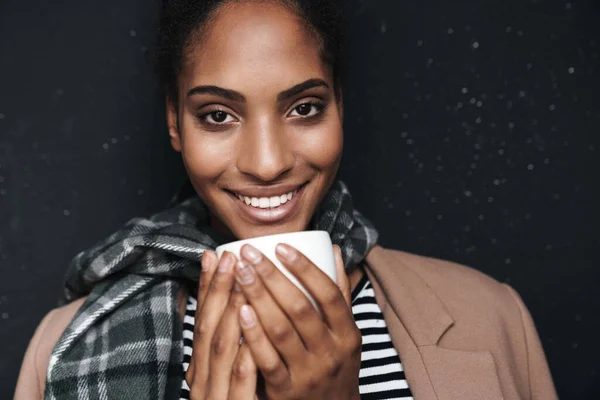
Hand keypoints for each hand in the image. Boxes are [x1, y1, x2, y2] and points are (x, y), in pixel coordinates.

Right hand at [185, 250, 258, 399]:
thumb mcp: (220, 377)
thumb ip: (229, 345)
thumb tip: (238, 306)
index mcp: (200, 367)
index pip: (203, 321)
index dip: (208, 288)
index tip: (215, 256)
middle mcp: (202, 379)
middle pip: (209, 329)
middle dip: (220, 291)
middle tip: (230, 258)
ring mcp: (215, 396)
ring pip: (222, 353)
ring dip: (231, 317)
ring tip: (242, 285)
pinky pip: (240, 389)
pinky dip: (244, 365)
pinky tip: (252, 345)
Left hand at [234, 243, 361, 399]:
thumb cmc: (335, 366)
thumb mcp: (347, 334)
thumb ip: (339, 293)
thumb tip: (334, 251)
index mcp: (347, 334)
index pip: (329, 294)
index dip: (305, 267)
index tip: (281, 246)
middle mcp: (330, 352)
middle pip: (300, 307)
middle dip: (272, 276)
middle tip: (249, 253)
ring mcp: (308, 373)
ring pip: (281, 330)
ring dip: (258, 297)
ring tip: (239, 273)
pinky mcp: (286, 391)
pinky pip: (267, 360)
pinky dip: (253, 334)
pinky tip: (239, 311)